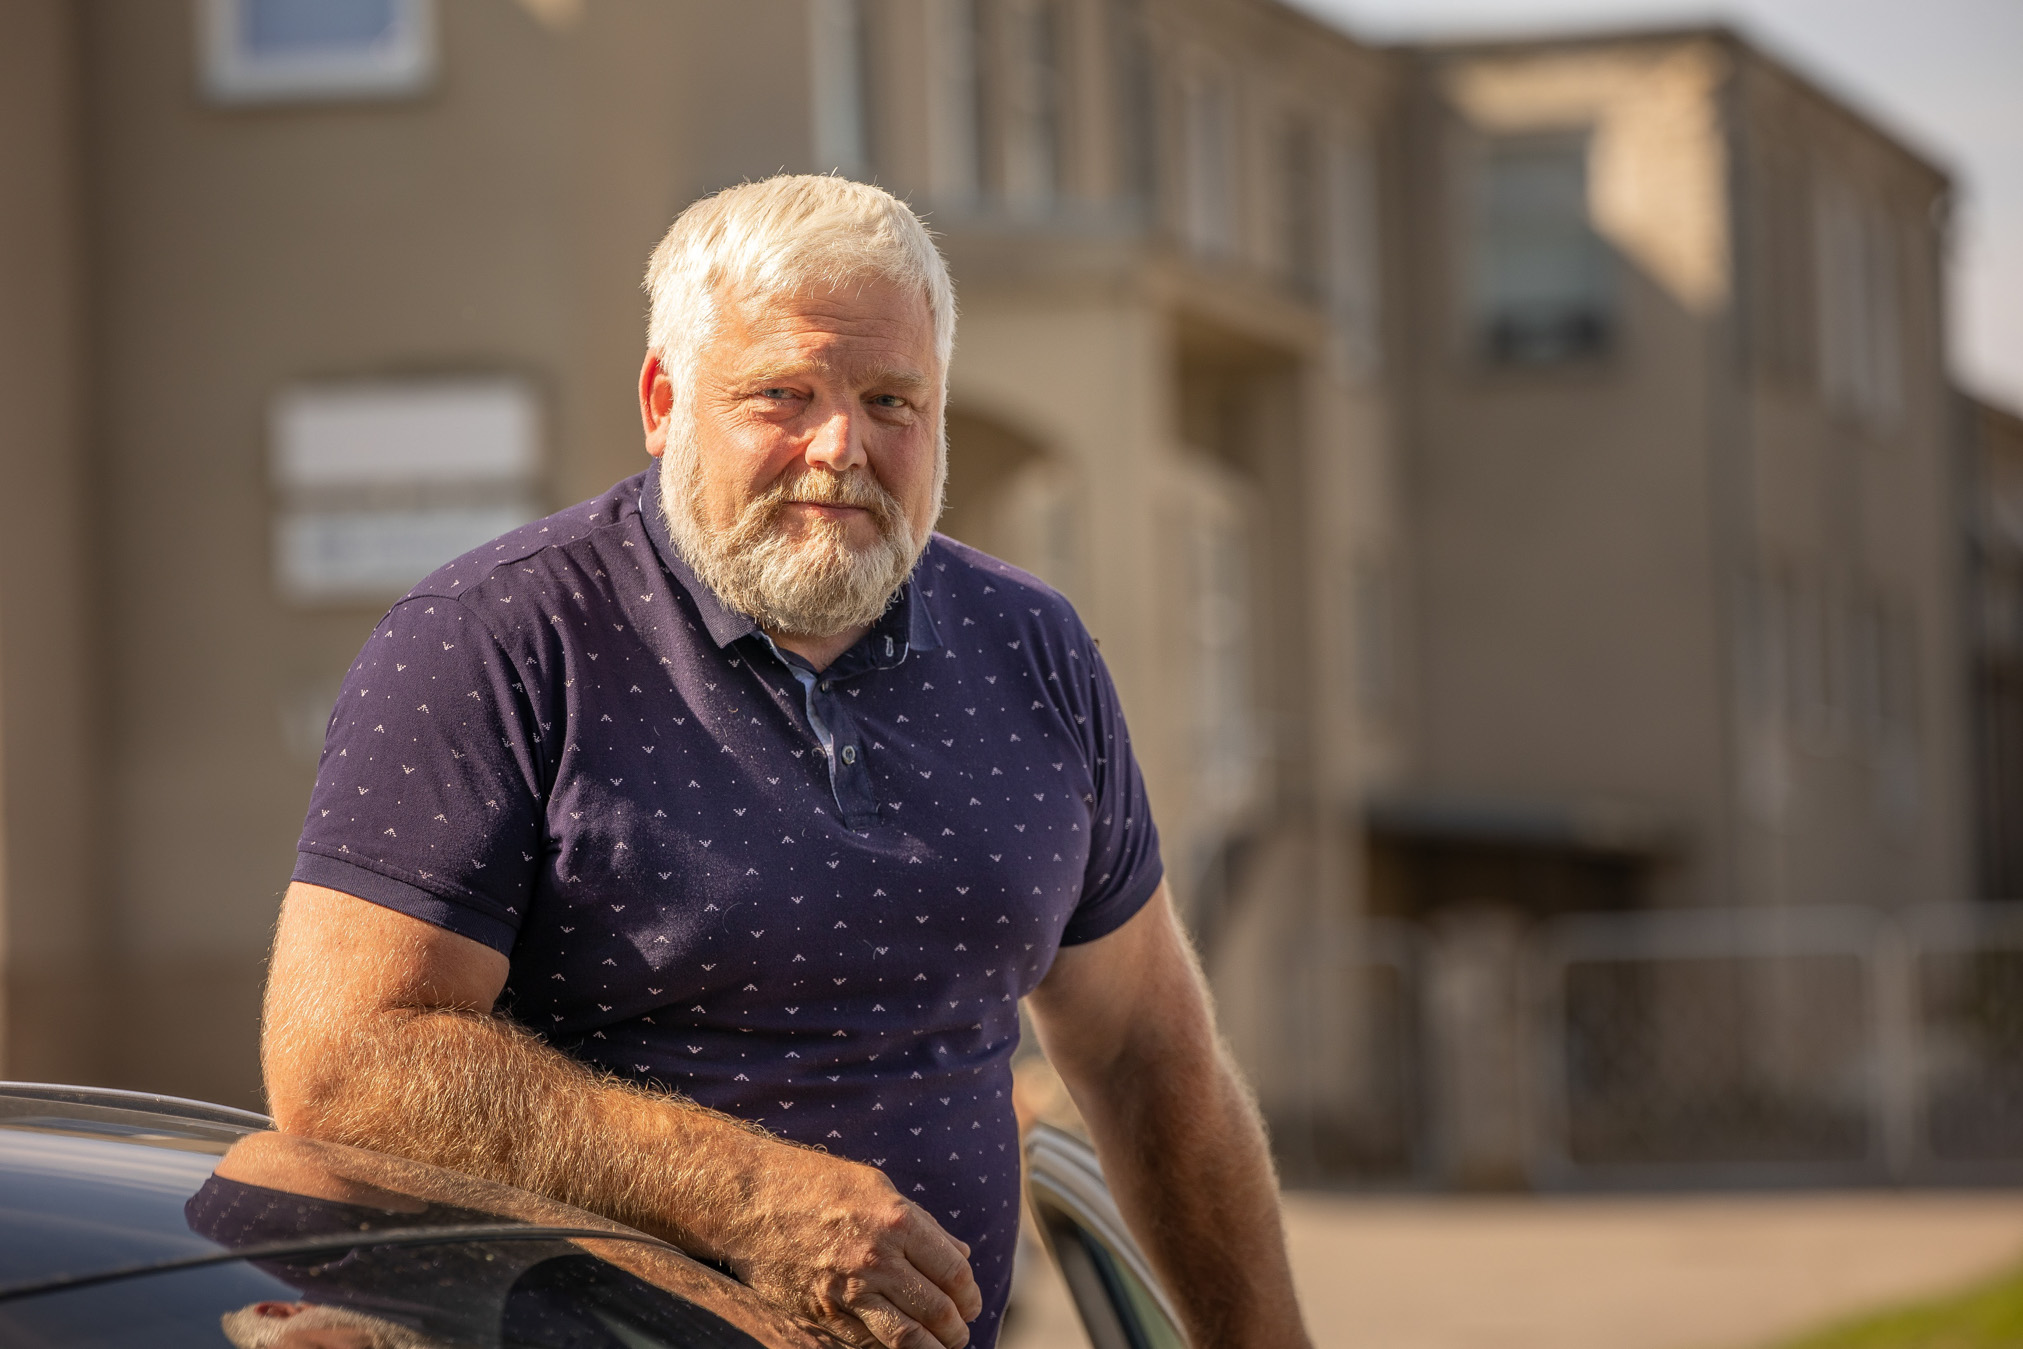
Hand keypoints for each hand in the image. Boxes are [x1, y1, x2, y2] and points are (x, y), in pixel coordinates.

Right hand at [714, 1144, 982, 1348]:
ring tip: (939, 1348)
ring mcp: (848, 1290)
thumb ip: (923, 1224)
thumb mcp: (876, 1187)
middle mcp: (877, 1258)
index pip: (954, 1271)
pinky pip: (865, 1343)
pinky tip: (897, 1346)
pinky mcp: (821, 1313)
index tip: (971, 1303)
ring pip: (906, 1338)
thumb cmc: (815, 1184)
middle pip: (936, 1310)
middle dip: (956, 1329)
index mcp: (898, 1221)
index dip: (970, 1294)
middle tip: (960, 1333)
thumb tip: (961, 1253)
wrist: (750, 1199)